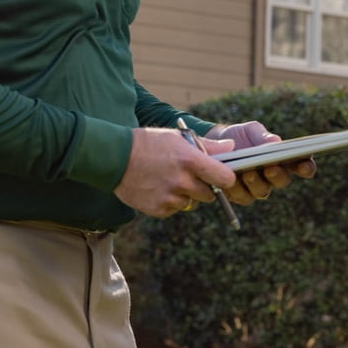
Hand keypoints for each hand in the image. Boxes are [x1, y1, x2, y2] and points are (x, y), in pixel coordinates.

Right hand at [114, 127, 236, 217]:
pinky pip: (173, 209)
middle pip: (209, 195)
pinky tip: (157, 187)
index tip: (220, 176)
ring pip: (190, 203)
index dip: (225, 178)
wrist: (114, 157)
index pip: (225, 179)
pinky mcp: (157, 210)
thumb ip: (208, 146)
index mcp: (190, 161)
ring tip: (167, 179)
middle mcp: (182, 182)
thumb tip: (232, 148)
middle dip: (203, 187)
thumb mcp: (178, 137)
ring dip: (185, 195)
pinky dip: (169, 202)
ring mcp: (169, 198)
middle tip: (188, 176)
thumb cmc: (148, 143)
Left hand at [206, 121, 316, 205]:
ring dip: (256, 183)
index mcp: (284, 159)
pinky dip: (238, 189)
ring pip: (263, 191)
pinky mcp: (240, 195)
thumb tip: (276, 142)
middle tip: (271, 168)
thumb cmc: (242, 136)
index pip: (302, 166)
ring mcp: (258, 187)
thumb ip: (263, 136)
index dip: (307, 167)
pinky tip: (232, 180)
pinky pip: (243, 197)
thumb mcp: (252, 130)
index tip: (305, 164)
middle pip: (282, 181)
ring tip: (248, 173)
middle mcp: (274, 176)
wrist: (216, 144)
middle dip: (278, 175)